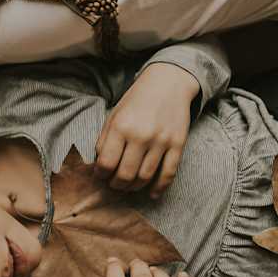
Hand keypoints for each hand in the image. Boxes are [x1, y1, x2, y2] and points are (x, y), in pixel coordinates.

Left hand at [95, 62, 197, 196]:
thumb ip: (104, 140)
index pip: (106, 163)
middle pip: (125, 175)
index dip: (100, 175)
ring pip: (145, 177)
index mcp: (121, 127)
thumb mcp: (114, 115)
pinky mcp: (178, 144)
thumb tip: (99, 166)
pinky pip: (169, 173)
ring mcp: (161, 141)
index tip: (100, 176)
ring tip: (128, 186)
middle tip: (114, 184)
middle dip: (116, 185)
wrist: (168, 83)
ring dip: (134, 187)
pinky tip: (151, 194)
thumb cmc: (136, 101)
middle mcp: (141, 135)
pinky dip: (159, 187)